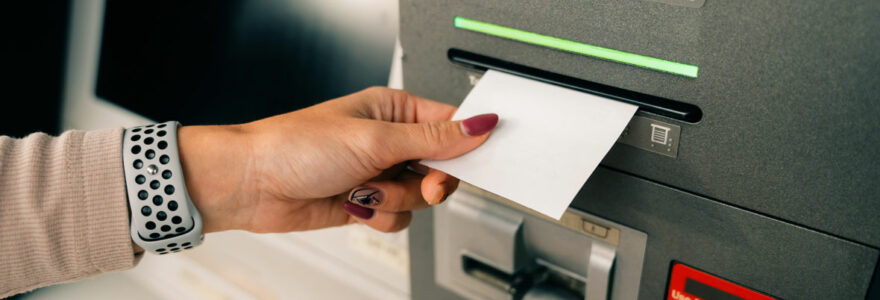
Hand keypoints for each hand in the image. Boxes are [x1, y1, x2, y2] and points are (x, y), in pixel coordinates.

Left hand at [176, 87, 497, 232]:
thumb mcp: (374, 138)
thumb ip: (433, 138)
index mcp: (394, 111)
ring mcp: (378, 173)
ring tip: (364, 189)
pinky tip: (355, 204)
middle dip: (428, 182)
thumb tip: (477, 125)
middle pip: (441, 167)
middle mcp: (389, 140)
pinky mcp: (366, 202)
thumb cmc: (296, 146)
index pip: (450, 125)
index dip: (466, 145)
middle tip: (421, 184)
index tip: (476, 161)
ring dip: (395, 200)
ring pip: (420, 198)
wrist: (252, 185)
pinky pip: (399, 217)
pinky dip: (380, 216)